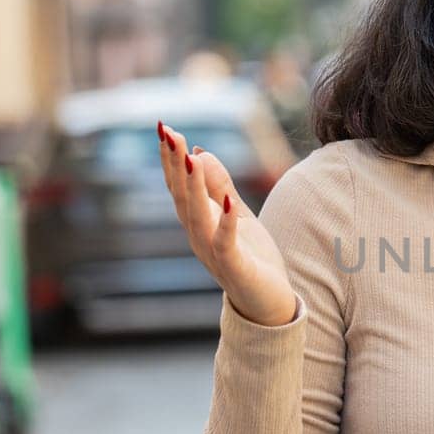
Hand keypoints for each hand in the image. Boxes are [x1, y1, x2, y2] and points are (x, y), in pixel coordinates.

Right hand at [158, 121, 299, 326]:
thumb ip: (220, 187)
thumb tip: (201, 152)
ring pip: (197, 216)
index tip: (165, 129)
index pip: (179, 186)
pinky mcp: (234, 267)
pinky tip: (225, 201)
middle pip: (181, 196)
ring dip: (193, 186)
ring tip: (189, 157)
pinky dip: (225, 222)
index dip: (172, 158)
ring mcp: (212, 253)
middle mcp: (198, 236)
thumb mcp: (237, 214)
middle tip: (167, 132)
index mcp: (197, 222)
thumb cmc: (251, 258)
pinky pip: (225, 243)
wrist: (267, 304)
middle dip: (175, 164)